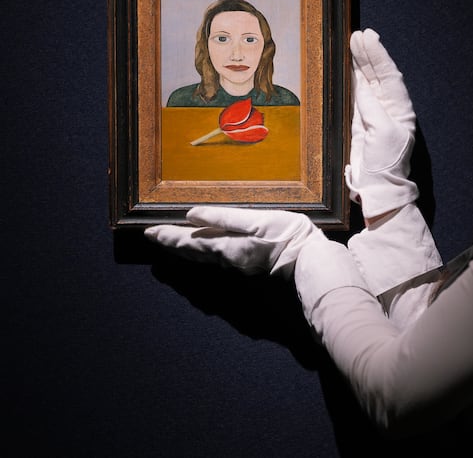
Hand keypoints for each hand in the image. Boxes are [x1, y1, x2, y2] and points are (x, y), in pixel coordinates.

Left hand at [144, 206, 325, 277]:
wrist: (311, 263)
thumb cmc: (287, 236)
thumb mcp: (256, 220)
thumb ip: (223, 219)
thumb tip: (192, 215)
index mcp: (226, 247)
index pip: (189, 241)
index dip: (168, 236)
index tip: (149, 231)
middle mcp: (227, 261)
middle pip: (192, 253)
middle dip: (172, 244)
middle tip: (153, 236)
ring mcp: (237, 267)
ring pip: (203, 259)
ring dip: (185, 250)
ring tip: (171, 243)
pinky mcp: (248, 269)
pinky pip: (216, 262)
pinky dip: (202, 256)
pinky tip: (203, 253)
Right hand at [345, 29, 418, 218]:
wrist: (378, 186)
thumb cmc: (386, 161)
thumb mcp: (381, 132)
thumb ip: (371, 107)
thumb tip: (361, 85)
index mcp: (400, 108)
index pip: (389, 75)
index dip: (379, 55)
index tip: (368, 37)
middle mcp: (389, 108)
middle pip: (378, 74)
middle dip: (368, 55)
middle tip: (357, 35)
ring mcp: (374, 113)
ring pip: (367, 82)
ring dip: (360, 64)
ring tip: (352, 44)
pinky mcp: (361, 121)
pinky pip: (357, 95)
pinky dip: (353, 80)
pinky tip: (349, 68)